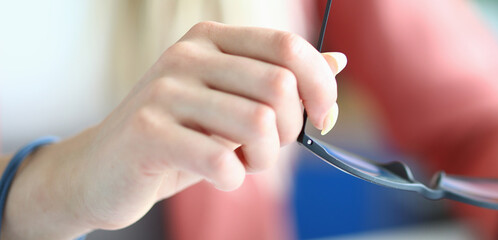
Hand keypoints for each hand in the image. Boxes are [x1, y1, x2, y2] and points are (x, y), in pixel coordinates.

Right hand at [3, 21, 346, 238]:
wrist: (101, 170)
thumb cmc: (178, 137)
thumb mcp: (232, 104)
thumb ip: (281, 81)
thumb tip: (339, 61)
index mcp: (212, 41)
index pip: (288, 47)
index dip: (320, 84)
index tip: (324, 117)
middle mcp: (187, 56)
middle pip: (280, 86)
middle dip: (290, 129)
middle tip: (267, 147)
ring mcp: (164, 91)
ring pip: (258, 122)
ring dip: (264, 157)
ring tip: (244, 162)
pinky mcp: (147, 132)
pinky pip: (221, 159)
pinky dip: (234, 178)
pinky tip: (222, 176)